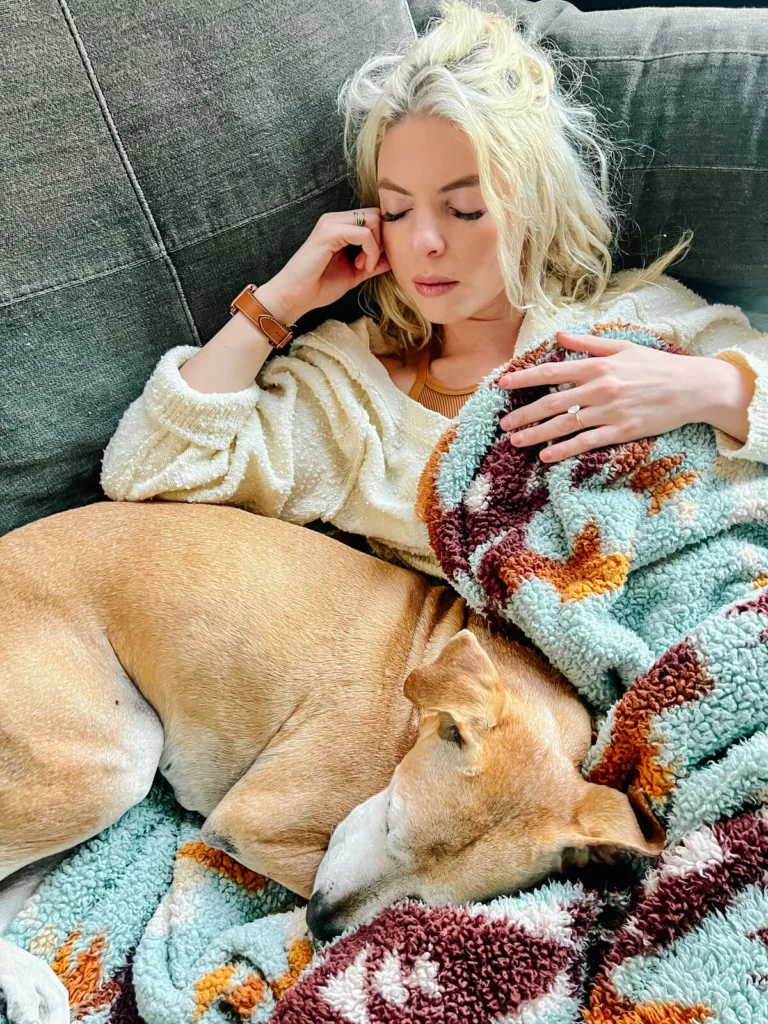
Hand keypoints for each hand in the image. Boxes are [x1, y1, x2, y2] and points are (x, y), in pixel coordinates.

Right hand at [265, 208, 390, 319]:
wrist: (295, 296)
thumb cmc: (318, 286)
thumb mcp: (354, 273)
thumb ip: (372, 263)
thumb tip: (393, 258)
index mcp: (340, 226)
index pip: (373, 218)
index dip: (381, 239)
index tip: (372, 263)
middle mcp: (335, 219)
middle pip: (376, 215)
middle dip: (381, 240)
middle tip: (370, 264)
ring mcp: (331, 223)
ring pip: (373, 220)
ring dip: (376, 246)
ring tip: (365, 266)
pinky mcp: (329, 232)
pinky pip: (364, 233)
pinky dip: (371, 251)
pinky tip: (362, 267)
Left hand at [497, 331, 724, 462]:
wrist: (692, 387)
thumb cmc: (657, 366)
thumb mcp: (623, 347)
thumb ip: (588, 344)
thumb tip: (559, 335)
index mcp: (598, 366)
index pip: (551, 371)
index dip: (524, 378)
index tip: (503, 384)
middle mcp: (600, 388)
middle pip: (552, 402)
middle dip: (524, 414)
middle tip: (503, 423)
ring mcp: (610, 412)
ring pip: (564, 424)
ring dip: (537, 434)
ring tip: (516, 441)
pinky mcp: (622, 431)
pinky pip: (587, 442)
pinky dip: (564, 449)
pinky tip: (546, 456)